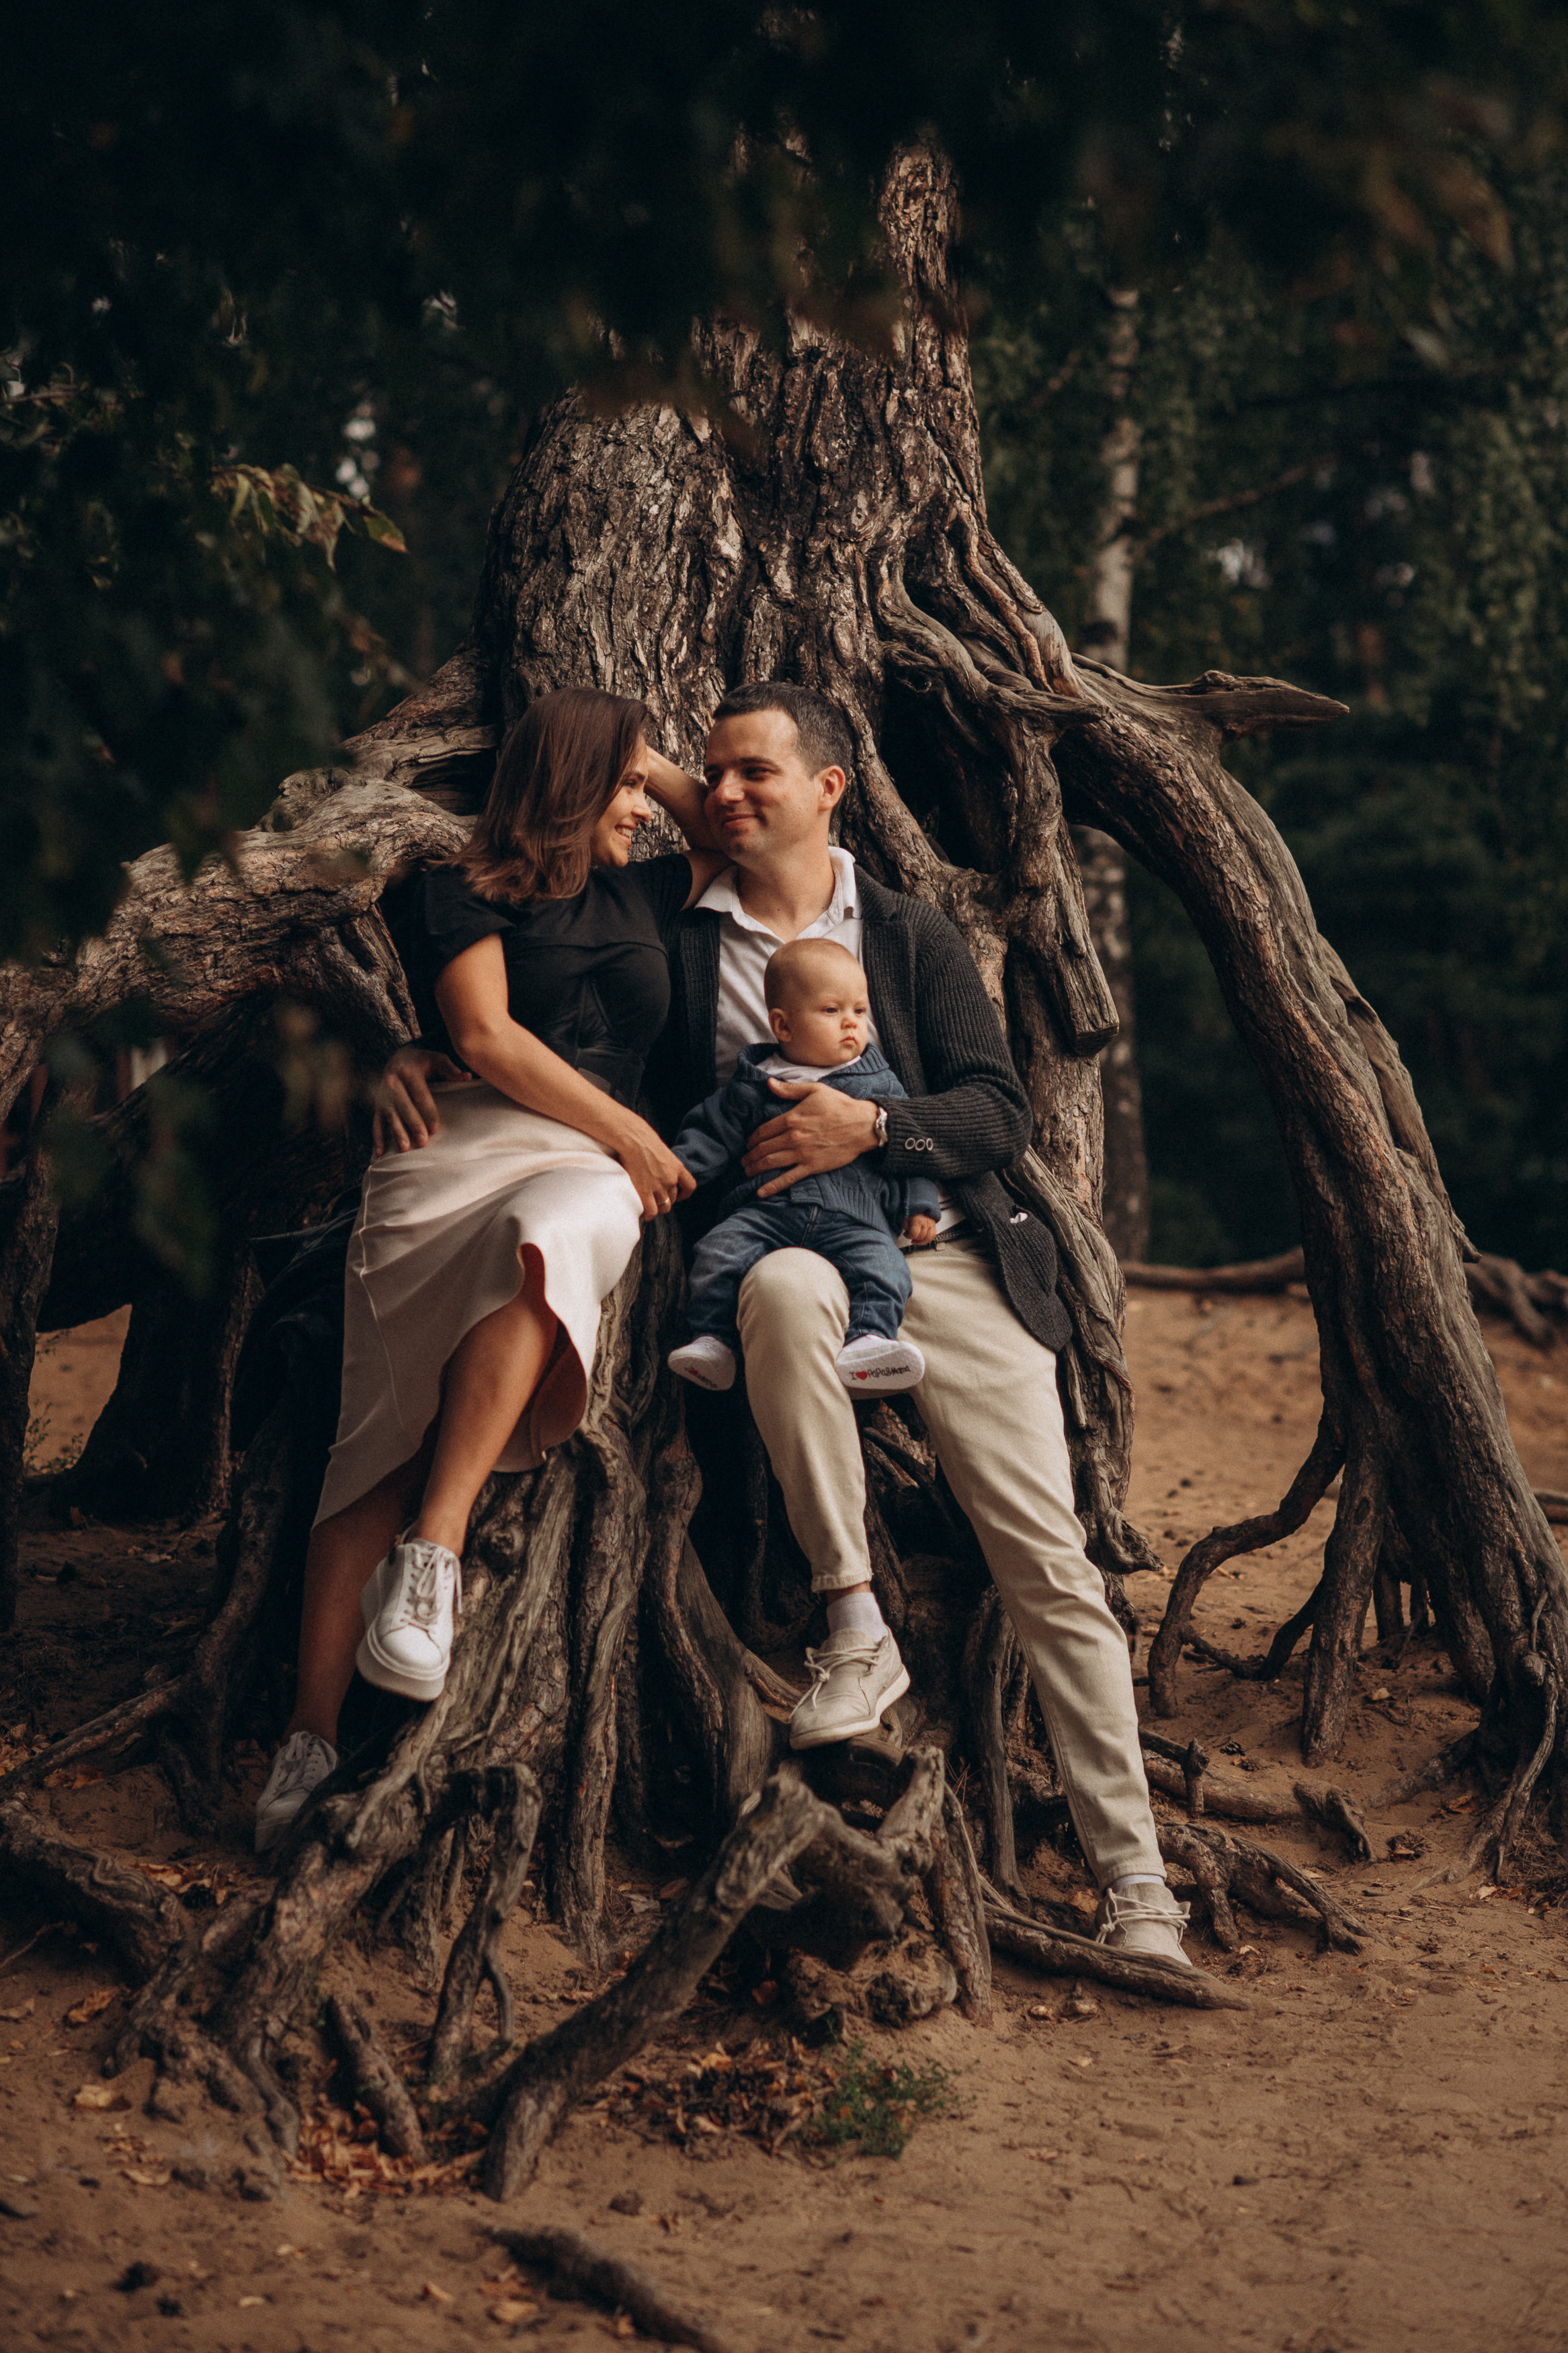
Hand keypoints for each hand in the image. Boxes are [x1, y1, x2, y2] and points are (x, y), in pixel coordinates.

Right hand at [373, 1047, 468, 1154]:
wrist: (399, 1057)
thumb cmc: (423, 1061)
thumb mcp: (437, 1059)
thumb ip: (450, 1069)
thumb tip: (467, 1076)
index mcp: (409, 1072)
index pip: (420, 1095)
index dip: (428, 1113)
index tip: (436, 1128)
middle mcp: (392, 1082)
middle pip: (404, 1107)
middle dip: (413, 1125)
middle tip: (423, 1142)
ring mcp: (382, 1094)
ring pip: (390, 1115)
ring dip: (396, 1132)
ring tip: (405, 1149)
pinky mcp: (377, 1104)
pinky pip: (376, 1122)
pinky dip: (378, 1138)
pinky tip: (381, 1153)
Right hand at [610, 1113, 696, 1221]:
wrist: (633, 1139)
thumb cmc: (643, 1139)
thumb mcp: (661, 1150)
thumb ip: (664, 1163)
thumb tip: (658, 1168)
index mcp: (677, 1167)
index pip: (689, 1186)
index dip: (684, 1195)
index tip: (678, 1197)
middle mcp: (671, 1179)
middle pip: (673, 1199)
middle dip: (665, 1201)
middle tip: (655, 1201)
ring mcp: (659, 1187)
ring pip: (664, 1207)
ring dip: (657, 1208)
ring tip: (648, 1207)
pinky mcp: (645, 1192)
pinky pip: (651, 1211)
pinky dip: (648, 1214)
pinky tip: (643, 1213)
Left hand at [741, 1079, 878, 1200]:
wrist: (863, 1125)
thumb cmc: (841, 1106)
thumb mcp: (815, 1090)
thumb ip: (789, 1090)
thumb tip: (769, 1083)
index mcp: (792, 1118)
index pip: (764, 1130)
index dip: (752, 1138)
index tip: (748, 1143)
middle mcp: (793, 1137)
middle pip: (764, 1148)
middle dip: (750, 1155)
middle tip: (743, 1160)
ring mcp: (802, 1153)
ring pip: (771, 1163)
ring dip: (755, 1168)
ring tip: (747, 1171)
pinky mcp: (812, 1166)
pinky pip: (788, 1178)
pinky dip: (772, 1186)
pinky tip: (760, 1192)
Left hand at [902, 1213, 938, 1244]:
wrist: (921, 1202)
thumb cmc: (912, 1210)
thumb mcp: (905, 1217)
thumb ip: (906, 1227)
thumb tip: (908, 1234)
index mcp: (917, 1220)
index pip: (914, 1234)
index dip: (908, 1236)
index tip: (905, 1234)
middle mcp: (925, 1223)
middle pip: (921, 1237)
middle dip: (914, 1238)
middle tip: (910, 1235)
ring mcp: (931, 1224)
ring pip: (929, 1238)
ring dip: (921, 1241)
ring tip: (917, 1240)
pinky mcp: (934, 1225)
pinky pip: (933, 1235)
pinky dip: (928, 1239)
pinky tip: (923, 1239)